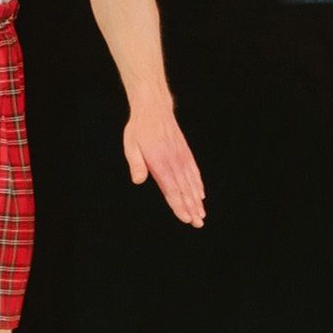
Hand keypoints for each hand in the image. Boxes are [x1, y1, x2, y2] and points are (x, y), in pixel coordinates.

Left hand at [123, 105, 205, 227]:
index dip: (178, 205)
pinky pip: (193, 171)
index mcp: (159, 162)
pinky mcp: (185, 152)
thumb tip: (139, 181)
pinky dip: (198, 184)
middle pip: (184, 190)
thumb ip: (136, 163)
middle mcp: (173, 161)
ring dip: (197, 200)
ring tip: (202, 215)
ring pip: (191, 182)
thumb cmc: (139, 129)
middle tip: (198, 224)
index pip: (171, 189)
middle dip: (191, 208)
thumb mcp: (131, 145)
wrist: (154, 108)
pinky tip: (201, 194)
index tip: (185, 218)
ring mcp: (181, 156)